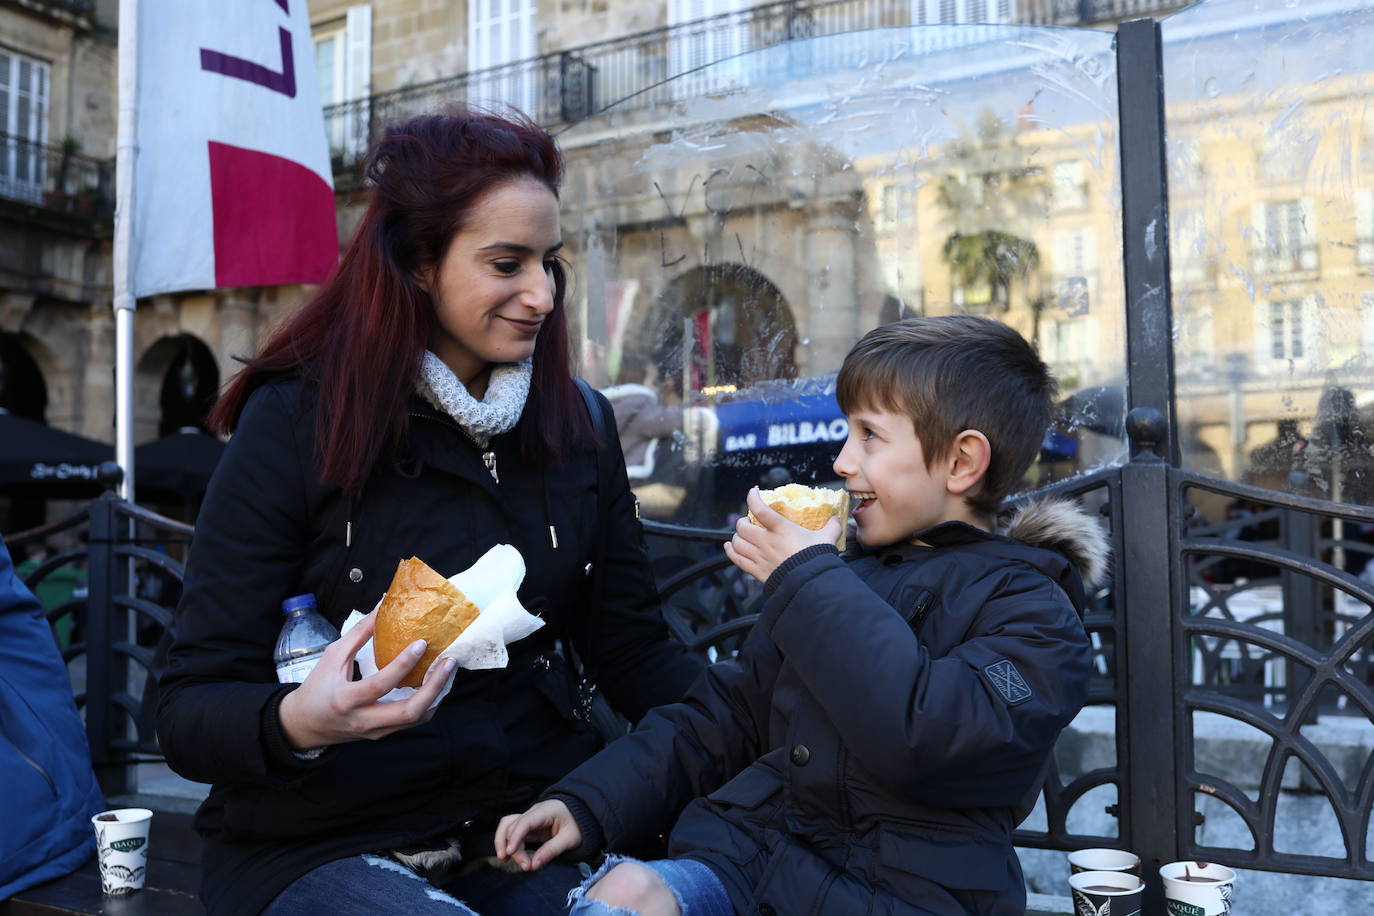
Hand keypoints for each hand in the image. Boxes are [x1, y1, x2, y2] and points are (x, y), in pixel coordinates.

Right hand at [277, 610, 454, 750]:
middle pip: (408, 712)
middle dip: (434, 687)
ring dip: (436, 694)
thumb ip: (359, 634)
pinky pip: (412, 721)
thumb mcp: (332, 657)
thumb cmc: (317, 688)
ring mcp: (375, 731)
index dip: (403, 664)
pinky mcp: (382, 734)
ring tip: (447, 669)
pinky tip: (436, 683)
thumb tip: (382, 606)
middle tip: (448, 662)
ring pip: (415, 719)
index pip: (380, 684)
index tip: (421, 644)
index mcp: (345, 699)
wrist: (306, 725)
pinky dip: (428, 702)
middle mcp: (363, 719)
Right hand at [495, 800, 581, 871]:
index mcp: (546, 811)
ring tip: (504, 859)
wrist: (583, 813)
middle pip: (514, 826)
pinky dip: (508, 841)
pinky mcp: (529, 825)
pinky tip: (507, 854)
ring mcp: (530, 817)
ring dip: (504, 841)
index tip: (510, 852)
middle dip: (514, 847)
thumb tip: (533, 865)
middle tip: (525, 866)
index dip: (515, 837)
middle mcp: (534, 812)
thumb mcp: (569, 839)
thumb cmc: (578, 825)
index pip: (524, 822)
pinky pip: (513, 830)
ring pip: (508, 826)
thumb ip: (551, 850)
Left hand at [724, 487, 841, 583]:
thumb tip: (836, 519)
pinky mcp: (757, 571)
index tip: (753, 492)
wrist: (809, 583)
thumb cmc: (816, 559)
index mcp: (781, 529)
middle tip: (748, 521)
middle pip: (743, 527)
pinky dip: (731, 552)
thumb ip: (831, 526)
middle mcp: (766, 542)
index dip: (753, 498)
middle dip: (743, 522)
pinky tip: (730, 547)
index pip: (760, 509)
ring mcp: (759, 557)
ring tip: (742, 535)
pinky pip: (737, 559)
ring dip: (737, 537)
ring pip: (738, 542)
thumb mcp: (827, 538)